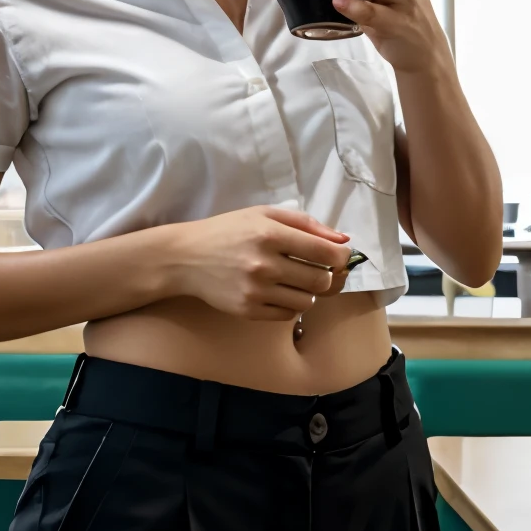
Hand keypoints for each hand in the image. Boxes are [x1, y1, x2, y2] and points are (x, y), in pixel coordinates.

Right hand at [168, 205, 352, 320]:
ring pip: (307, 301)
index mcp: (271, 234)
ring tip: (294, 280)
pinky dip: (291, 305)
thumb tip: (344, 239)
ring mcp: (256, 291)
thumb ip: (306, 224)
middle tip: (315, 268)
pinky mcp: (248, 310)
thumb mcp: (264, 215)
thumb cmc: (228, 231)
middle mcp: (264, 264)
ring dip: (308, 292)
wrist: (186, 258)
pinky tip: (279, 291)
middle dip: (326, 275)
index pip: (326, 252)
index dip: (341, 256)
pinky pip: (288, 315)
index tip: (338, 256)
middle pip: (321, 280)